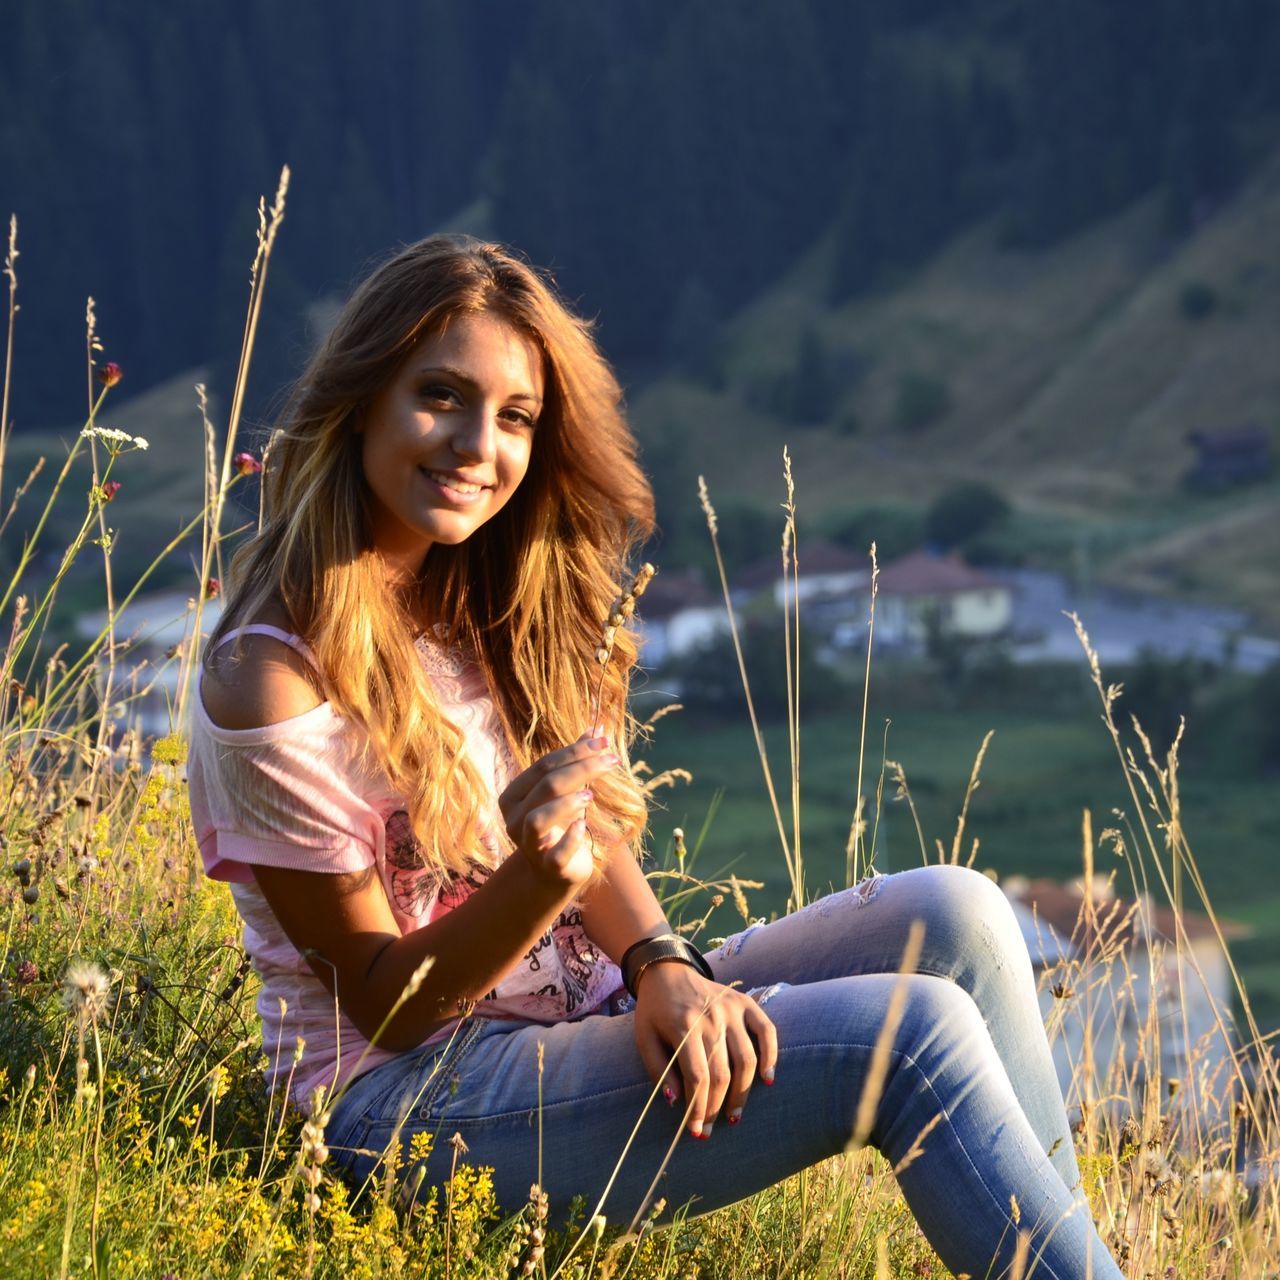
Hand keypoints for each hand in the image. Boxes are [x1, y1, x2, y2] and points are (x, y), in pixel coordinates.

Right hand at [497, 730, 618, 889]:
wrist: (554, 870)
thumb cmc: (560, 823)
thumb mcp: (567, 791)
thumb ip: (577, 762)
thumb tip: (597, 729)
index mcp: (515, 795)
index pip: (543, 765)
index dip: (574, 751)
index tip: (604, 742)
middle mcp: (515, 819)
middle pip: (546, 786)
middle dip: (582, 769)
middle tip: (612, 761)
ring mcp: (528, 844)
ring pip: (538, 819)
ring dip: (567, 803)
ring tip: (592, 795)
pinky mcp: (547, 866)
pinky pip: (555, 853)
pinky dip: (570, 838)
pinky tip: (584, 826)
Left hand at [632, 960, 777, 1139]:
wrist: (667, 970)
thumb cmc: (654, 1009)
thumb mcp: (643, 1037)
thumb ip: (658, 1069)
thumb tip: (676, 1101)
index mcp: (684, 1026)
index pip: (697, 1077)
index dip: (698, 1109)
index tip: (696, 1131)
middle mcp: (711, 1018)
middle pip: (722, 1073)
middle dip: (717, 1108)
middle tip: (712, 1128)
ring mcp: (731, 1009)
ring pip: (746, 1059)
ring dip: (743, 1093)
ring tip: (734, 1116)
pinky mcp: (745, 1003)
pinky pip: (766, 1031)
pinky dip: (771, 1055)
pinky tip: (767, 1079)